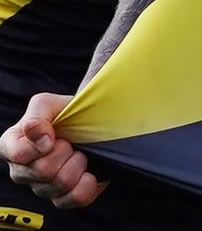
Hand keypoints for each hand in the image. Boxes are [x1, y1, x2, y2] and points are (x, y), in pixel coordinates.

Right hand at [0, 93, 107, 208]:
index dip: (38, 145)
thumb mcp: (47, 104)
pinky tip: (87, 170)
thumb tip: (33, 131)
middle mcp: (22, 171)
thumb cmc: (62, 114)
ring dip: (77, 163)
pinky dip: (88, 182)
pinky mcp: (62, 199)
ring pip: (61, 182)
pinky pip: (76, 197)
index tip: (53, 136)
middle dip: (64, 150)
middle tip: (69, 141)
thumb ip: (36, 115)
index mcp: (12, 146)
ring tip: (77, 152)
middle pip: (43, 169)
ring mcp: (41, 188)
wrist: (86, 124)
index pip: (18, 153)